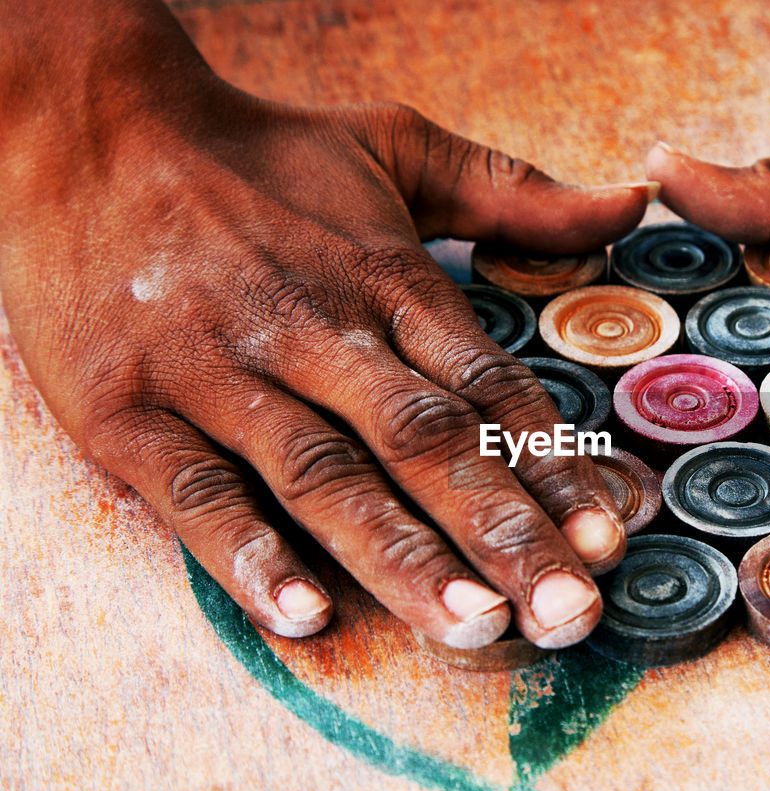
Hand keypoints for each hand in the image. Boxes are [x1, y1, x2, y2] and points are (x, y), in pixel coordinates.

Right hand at [0, 5, 651, 647]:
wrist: (87, 130)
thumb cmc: (259, 156)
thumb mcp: (395, 148)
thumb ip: (514, 191)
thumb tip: (631, 201)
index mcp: (386, 280)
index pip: (490, 387)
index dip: (555, 466)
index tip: (611, 538)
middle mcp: (315, 331)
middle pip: (426, 443)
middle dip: (504, 533)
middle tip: (571, 614)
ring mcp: (220, 371)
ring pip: (324, 475)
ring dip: (402, 557)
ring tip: (475, 628)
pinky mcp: (128, 406)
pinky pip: (195, 489)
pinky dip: (248, 554)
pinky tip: (307, 616)